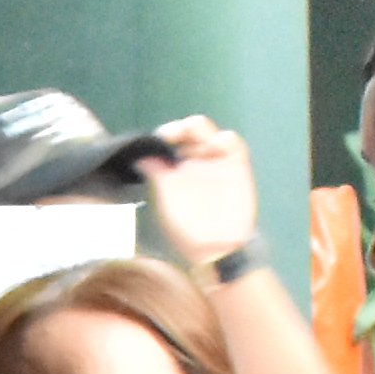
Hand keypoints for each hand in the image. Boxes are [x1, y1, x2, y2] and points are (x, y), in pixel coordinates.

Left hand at [141, 115, 264, 271]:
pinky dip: (224, 139)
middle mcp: (196, 158)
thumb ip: (157, 175)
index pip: (170, 139)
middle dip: (180, 128)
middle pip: (189, 131)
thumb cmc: (187, 226)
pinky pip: (232, 144)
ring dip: (198, 130)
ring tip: (190, 139)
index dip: (164, 134)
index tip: (157, 138)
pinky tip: (215, 144)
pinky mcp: (235, 164)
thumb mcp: (167, 199)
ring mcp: (216, 160)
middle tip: (171, 135)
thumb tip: (139, 157)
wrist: (215, 245)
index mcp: (176, 165)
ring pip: (208, 133)